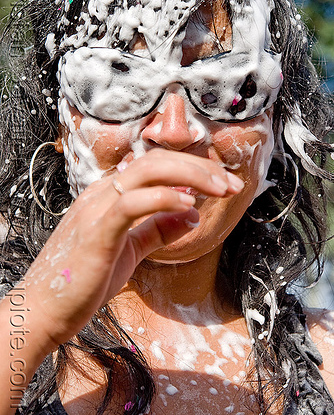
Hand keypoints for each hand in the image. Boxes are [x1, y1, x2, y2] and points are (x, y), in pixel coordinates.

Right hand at [24, 148, 243, 346]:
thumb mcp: (131, 249)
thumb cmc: (85, 279)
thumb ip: (158, 229)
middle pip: (156, 161)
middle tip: (230, 183)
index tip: (223, 184)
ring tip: (220, 189)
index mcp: (109, 194)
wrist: (42, 310)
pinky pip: (131, 202)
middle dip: (199, 167)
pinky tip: (188, 205)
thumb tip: (193, 213)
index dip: (194, 169)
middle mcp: (102, 193)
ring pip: (146, 171)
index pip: (156, 166)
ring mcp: (96, 209)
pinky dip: (162, 198)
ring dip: (190, 175)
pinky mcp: (96, 232)